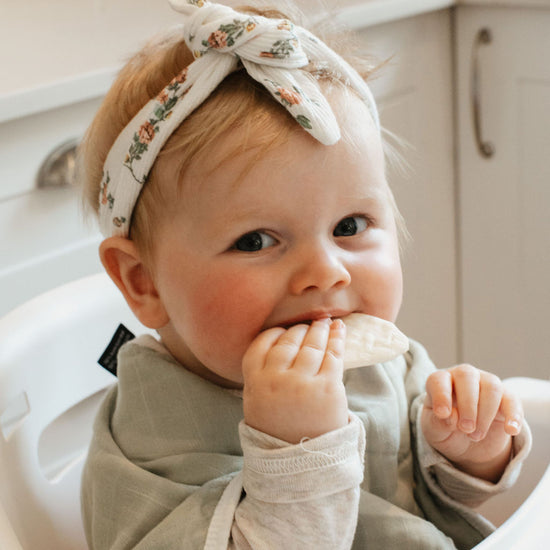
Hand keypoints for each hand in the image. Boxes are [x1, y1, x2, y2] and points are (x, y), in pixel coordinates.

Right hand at [242, 318, 348, 443]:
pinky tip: (339, 328)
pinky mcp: (328, 388)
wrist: (300, 463)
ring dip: (319, 329)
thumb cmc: (278, 429)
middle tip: (308, 324)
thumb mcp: (257, 402)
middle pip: (289, 341)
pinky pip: (333, 355)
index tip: (284, 331)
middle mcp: (276, 379)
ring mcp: (302, 383)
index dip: (275, 333)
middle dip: (300, 329)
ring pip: (312, 345)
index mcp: (255, 382)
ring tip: (324, 322)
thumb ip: (262, 375)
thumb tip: (279, 343)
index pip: (262, 344)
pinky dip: (337, 338)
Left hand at [421, 364, 522, 481]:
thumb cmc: (445, 430)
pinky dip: (513, 416)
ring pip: (491, 386)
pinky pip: (513, 400)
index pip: (439, 379)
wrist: (467, 443)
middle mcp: (462, 376)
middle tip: (465, 429)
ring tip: (476, 436)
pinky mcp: (506, 397)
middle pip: (467, 376)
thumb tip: (451, 417)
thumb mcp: (435, 431)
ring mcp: (485, 383)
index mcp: (440, 382)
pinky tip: (510, 430)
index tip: (443, 414)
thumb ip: (438, 423)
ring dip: (485, 414)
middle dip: (467, 405)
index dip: (440, 395)